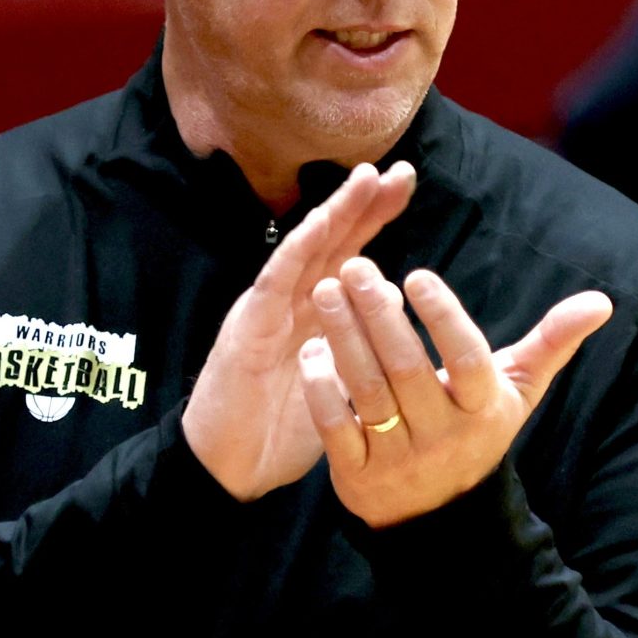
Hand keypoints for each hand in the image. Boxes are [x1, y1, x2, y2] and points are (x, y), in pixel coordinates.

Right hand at [182, 161, 418, 500]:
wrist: (229, 469)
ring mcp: (267, 310)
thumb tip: (391, 310)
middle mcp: (292, 303)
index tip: (408, 185)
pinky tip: (318, 223)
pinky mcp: (247, 328)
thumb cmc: (280, 432)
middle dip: (363, 202)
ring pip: (304, 251)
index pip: (350, 255)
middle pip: (332, 242)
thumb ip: (360, 350)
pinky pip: (273, 282)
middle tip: (400, 168)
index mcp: (317, 314)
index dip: (376, 219)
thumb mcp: (338, 387)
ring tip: (364, 179)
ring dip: (333, 212)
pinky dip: (295, 250)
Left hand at [296, 257, 612, 526]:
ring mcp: (400, 460)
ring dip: (344, 339)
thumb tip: (601, 301)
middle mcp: (444, 436)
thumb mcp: (517, 392)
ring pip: (368, 393)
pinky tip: (309, 349)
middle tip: (354, 268)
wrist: (444, 518)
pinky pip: (337, 429)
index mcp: (483, 410)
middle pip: (407, 370)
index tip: (416, 275)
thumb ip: (552, 343)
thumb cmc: (477, 432)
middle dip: (378, 316)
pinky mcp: (359, 478)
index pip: (466, 359)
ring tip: (326, 292)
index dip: (442, 317)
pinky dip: (320, 389)